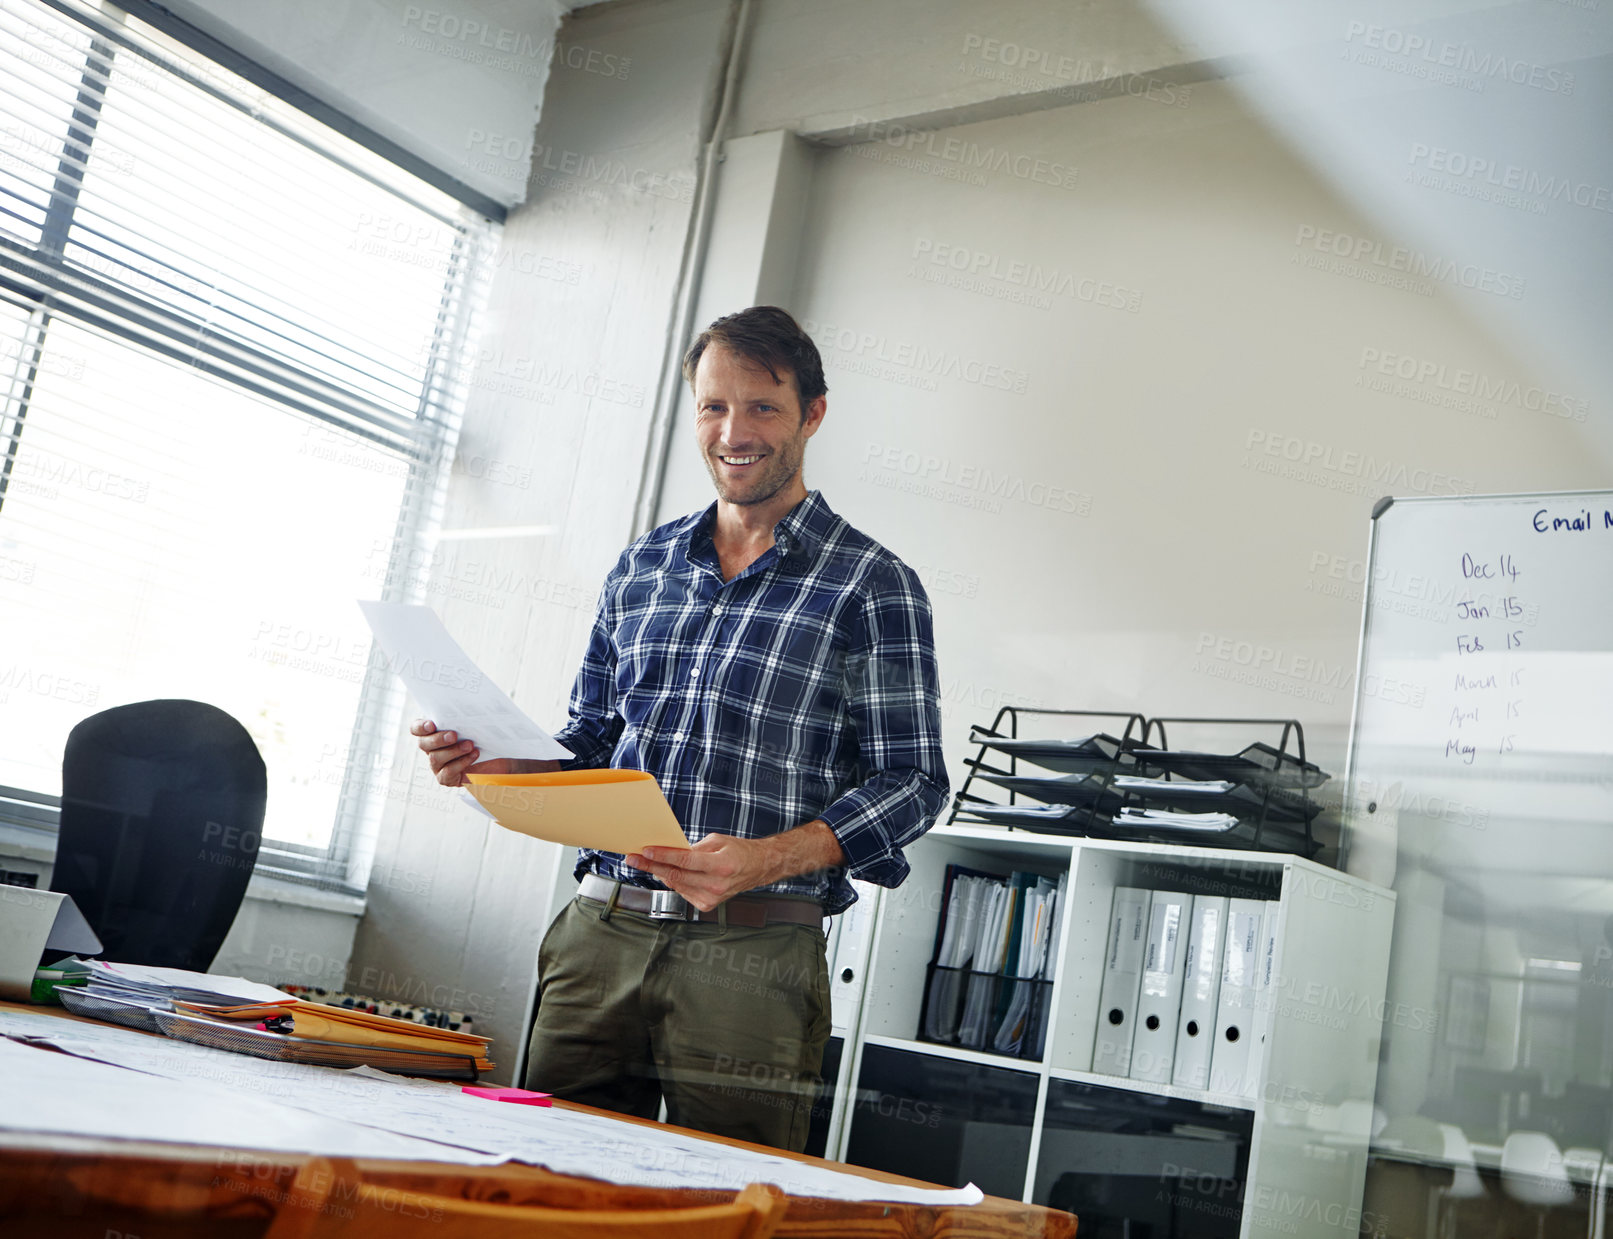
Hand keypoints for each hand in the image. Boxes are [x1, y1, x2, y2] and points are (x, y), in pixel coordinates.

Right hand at [411, 719, 559, 787]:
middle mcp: (432, 748)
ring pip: (435, 758)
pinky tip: (474, 756)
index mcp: (435, 731)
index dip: (420, 726)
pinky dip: (461, 763)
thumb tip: (471, 700)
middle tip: (454, 735)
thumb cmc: (487, 736)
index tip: (432, 724)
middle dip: (438, 738)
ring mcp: (437, 765)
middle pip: (423, 744)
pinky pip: (447, 772)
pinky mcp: (446, 778)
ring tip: (470, 745)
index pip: (417, 728)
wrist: (502, 756)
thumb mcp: (478, 722)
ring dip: (453, 750)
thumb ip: (469, 713)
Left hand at [624, 834, 770, 911]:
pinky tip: (668, 873)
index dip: (663, 856)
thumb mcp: (717, 841)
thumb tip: (670, 851)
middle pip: (676, 875)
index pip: (685, 861)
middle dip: (652, 865)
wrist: (758, 868)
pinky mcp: (707, 905)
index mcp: (721, 865)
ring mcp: (712, 898)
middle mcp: (716, 885)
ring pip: (676, 885)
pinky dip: (674, 882)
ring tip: (646, 863)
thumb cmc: (739, 852)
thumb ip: (694, 848)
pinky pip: (683, 892)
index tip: (646, 851)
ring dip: (659, 873)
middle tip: (634, 858)